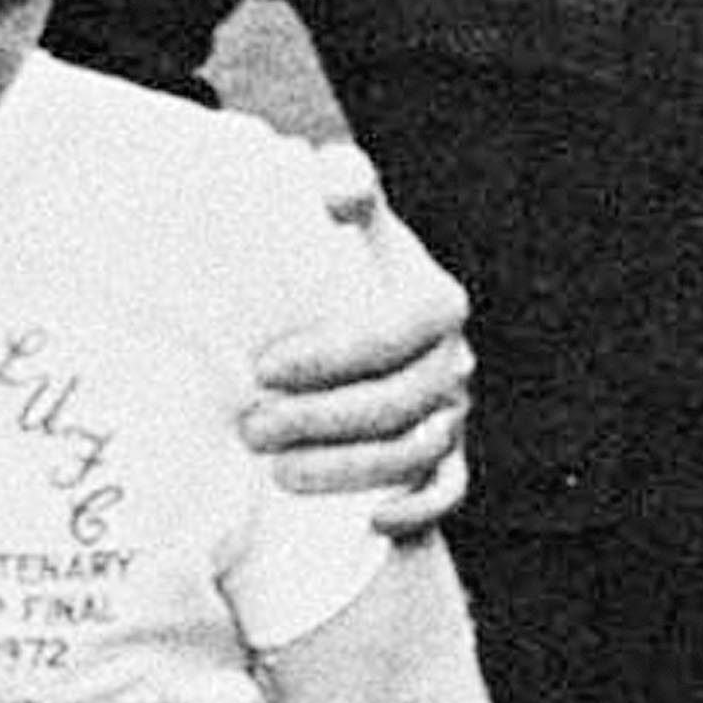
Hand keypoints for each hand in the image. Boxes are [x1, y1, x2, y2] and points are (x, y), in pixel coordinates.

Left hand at [239, 148, 471, 533]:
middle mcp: (453, 360)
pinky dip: (417, 512)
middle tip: (249, 427)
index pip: (395, 333)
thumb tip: (334, 181)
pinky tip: (369, 521)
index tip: (261, 366)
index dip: (332, 355)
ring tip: (274, 472)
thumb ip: (339, 181)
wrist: (346, 322)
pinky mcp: (446, 459)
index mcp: (435, 301)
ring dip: (348, 471)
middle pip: (400, 403)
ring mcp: (453, 413)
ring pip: (416, 453)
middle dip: (323, 422)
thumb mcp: (338, 217)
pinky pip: (450, 494)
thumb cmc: (333, 263)